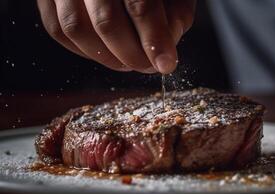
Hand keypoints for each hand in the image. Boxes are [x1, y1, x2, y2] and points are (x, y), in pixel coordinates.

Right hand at [37, 0, 195, 73]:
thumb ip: (177, 12)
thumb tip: (165, 47)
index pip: (139, 5)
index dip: (153, 40)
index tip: (165, 64)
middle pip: (105, 21)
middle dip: (131, 54)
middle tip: (147, 66)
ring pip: (75, 28)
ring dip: (105, 56)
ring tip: (127, 63)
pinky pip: (57, 29)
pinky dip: (83, 49)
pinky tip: (104, 51)